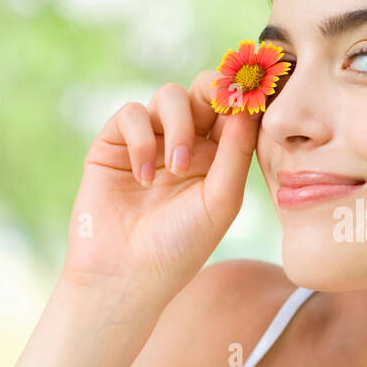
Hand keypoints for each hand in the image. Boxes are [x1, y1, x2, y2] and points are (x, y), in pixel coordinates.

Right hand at [61, 70, 260, 310]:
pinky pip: (132, 113)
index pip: (234, 111)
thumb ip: (237, 151)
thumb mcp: (221, 200)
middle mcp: (186, 143)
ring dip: (178, 124)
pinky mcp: (114, 144)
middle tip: (219, 106)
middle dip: (213, 91)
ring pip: (170, 96)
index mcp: (219, 157)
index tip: (253, 94)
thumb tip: (248, 104)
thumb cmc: (181, 246)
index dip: (244, 97)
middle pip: (203, 90)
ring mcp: (149, 141)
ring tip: (177, 167)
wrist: (126, 275)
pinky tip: (144, 178)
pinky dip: (141, 140)